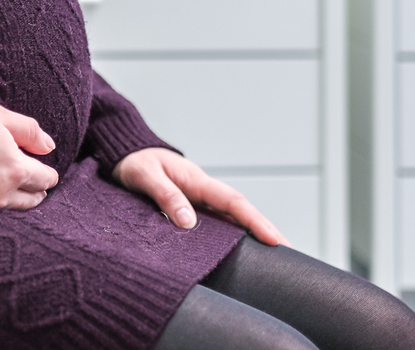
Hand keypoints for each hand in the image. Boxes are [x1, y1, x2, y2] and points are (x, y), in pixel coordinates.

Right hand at [0, 101, 59, 209]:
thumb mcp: (0, 117)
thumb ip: (29, 131)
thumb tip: (49, 146)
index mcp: (17, 168)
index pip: (45, 179)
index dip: (49, 173)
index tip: (47, 170)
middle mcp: (4, 191)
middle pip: (34, 198)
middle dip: (38, 189)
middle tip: (37, 183)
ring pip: (15, 208)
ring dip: (21, 198)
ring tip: (21, 191)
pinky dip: (0, 202)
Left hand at [112, 147, 288, 246]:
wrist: (125, 154)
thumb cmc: (135, 162)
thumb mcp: (146, 176)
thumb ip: (166, 196)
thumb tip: (189, 223)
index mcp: (197, 181)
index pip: (234, 202)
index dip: (256, 221)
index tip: (275, 239)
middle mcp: (203, 191)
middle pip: (241, 212)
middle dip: (265, 230)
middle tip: (289, 254)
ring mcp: (199, 201)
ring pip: (230, 219)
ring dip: (250, 235)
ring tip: (271, 260)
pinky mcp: (191, 209)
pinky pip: (215, 223)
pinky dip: (230, 236)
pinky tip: (237, 253)